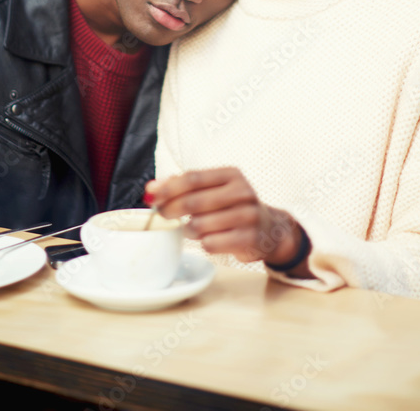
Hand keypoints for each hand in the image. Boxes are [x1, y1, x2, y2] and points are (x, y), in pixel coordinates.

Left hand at [145, 167, 306, 268]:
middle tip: (162, 216)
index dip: (168, 188)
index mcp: (231, 175)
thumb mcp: (213, 189)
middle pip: (194, 202)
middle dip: (171, 210)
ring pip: (201, 225)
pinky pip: (212, 243)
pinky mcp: (250, 239)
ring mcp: (249, 216)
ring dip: (189, 230)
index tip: (151, 197)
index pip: (192, 179)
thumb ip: (183, 186)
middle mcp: (243, 192)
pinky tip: (209, 239)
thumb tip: (151, 188)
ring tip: (193, 228)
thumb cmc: (232, 207)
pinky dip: (204, 243)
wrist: (268, 230)